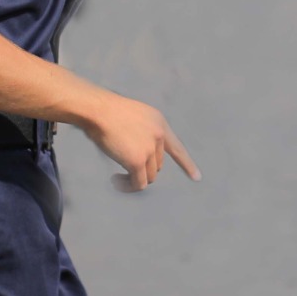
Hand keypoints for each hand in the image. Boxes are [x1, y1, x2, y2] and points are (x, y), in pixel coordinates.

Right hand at [83, 92, 200, 191]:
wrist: (99, 110)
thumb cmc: (108, 112)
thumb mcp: (135, 117)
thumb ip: (143, 133)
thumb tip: (140, 157)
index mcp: (159, 123)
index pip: (177, 148)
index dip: (187, 164)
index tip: (197, 177)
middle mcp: (159, 135)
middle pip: (157, 165)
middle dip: (143, 168)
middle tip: (124, 167)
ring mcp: (149, 149)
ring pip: (149, 176)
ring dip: (135, 178)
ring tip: (118, 175)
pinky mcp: (137, 161)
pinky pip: (138, 183)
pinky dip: (128, 186)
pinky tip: (116, 180)